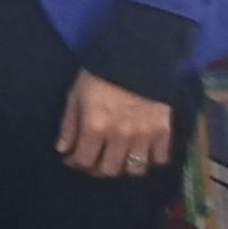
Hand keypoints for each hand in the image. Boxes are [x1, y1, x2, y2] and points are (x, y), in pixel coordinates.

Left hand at [58, 70, 173, 177]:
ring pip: (135, 170)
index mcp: (95, 127)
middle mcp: (120, 136)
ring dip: (124, 167)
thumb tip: (63, 150)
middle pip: (109, 170)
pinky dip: (150, 160)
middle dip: (97, 169)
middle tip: (93, 160)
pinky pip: (160, 159)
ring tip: (117, 158)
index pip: (84, 160)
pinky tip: (141, 152)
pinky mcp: (164, 132)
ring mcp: (144, 136)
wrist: (136, 58)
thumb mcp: (75, 96)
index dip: (75, 163)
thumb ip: (69, 125)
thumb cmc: (99, 75)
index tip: (72, 159)